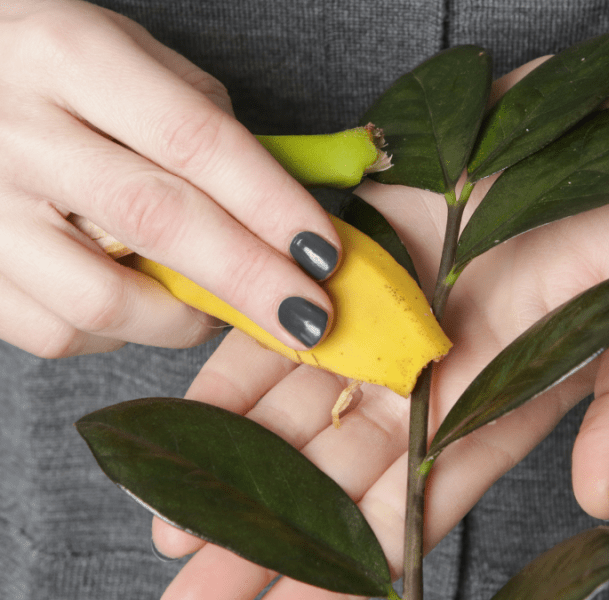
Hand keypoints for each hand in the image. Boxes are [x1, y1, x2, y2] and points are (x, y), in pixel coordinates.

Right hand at [0, 0, 337, 356]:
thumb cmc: (57, 73)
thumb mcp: (130, 57)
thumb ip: (202, 121)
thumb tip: (279, 206)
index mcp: (73, 57)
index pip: (196, 140)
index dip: (271, 204)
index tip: (323, 253)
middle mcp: (19, 130)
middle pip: (157, 220)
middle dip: (250, 279)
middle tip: (309, 318)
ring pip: (102, 298)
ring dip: (185, 319)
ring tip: (219, 310)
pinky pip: (58, 332)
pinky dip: (121, 334)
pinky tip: (143, 308)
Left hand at [152, 49, 608, 599]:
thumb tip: (605, 496)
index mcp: (496, 402)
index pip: (415, 506)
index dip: (352, 565)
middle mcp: (432, 375)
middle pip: (340, 474)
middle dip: (269, 537)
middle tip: (198, 592)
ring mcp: (390, 319)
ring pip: (301, 408)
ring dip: (237, 464)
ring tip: (175, 529)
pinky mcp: (360, 258)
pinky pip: (289, 318)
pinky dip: (240, 367)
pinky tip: (188, 417)